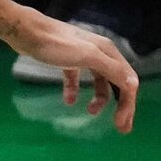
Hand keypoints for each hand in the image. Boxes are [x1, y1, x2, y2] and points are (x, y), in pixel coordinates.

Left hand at [10, 11, 139, 132]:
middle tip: (120, 128)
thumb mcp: (87, 56)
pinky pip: (76, 78)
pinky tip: (68, 100)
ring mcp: (83, 56)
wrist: (27, 32)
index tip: (121, 125)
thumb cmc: (57, 44)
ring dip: (99, 98)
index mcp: (109, 52)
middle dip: (120, 105)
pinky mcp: (66, 60)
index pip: (127, 81)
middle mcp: (100, 53)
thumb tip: (133, 84)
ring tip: (90, 113)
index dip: (128, 104)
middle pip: (117, 82)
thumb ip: (111, 69)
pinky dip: (75, 90)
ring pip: (99, 81)